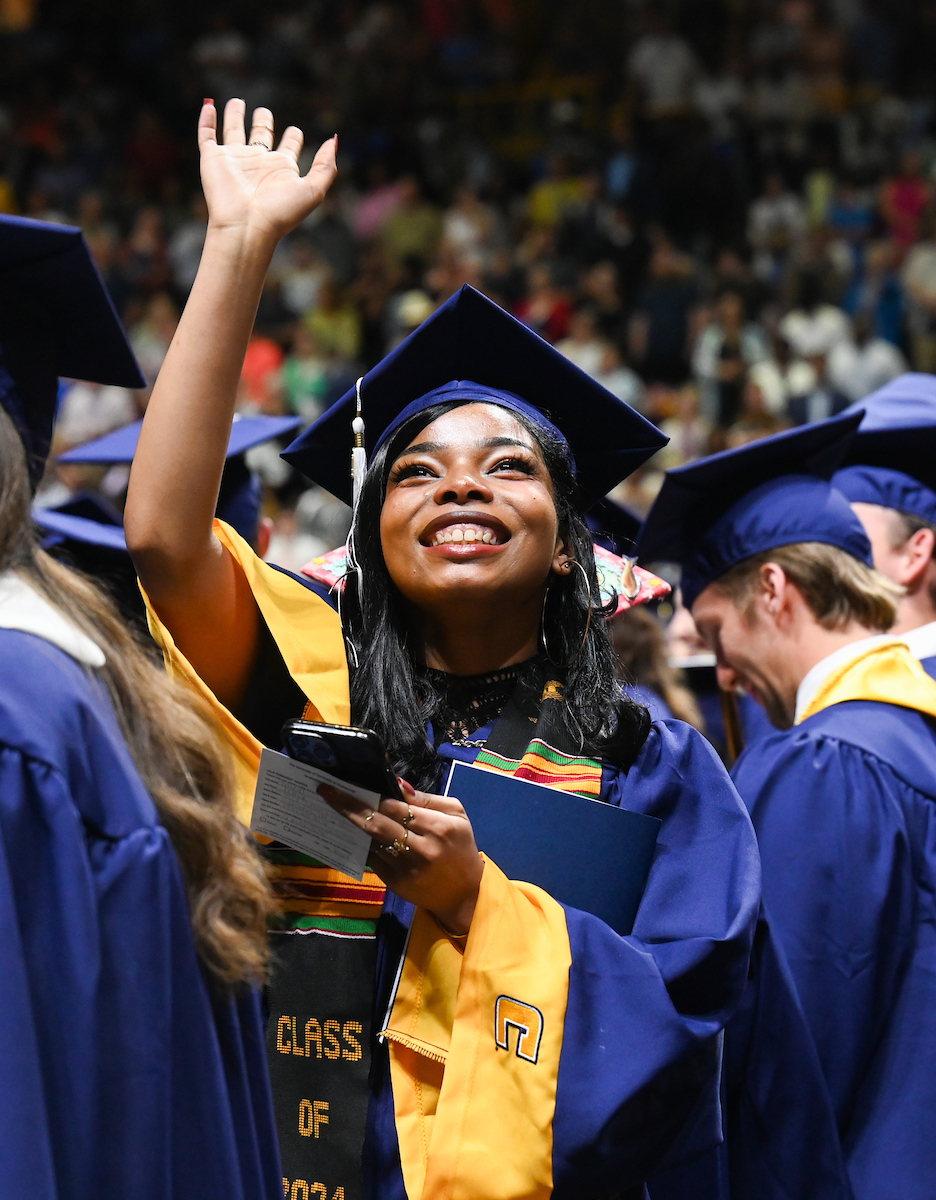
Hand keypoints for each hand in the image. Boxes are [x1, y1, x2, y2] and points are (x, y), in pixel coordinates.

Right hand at [198, 99, 336, 245]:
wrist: (246, 226)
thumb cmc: (280, 213)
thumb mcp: (313, 190)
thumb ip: (326, 167)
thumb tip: (334, 140)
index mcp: (281, 169)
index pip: (288, 147)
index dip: (293, 137)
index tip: (296, 131)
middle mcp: (258, 163)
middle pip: (261, 135)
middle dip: (263, 122)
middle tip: (264, 112)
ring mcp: (235, 160)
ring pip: (234, 131)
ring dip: (235, 116)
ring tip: (237, 102)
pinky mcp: (212, 159)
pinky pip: (207, 135)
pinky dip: (206, 120)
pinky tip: (209, 104)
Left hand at [319, 779, 483, 935]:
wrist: (464, 895)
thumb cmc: (461, 848)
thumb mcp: (456, 816)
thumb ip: (427, 799)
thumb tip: (397, 784)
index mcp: (437, 827)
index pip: (395, 807)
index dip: (369, 795)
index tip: (347, 783)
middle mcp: (420, 848)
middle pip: (376, 825)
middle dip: (348, 806)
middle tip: (325, 792)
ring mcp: (405, 868)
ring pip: (370, 842)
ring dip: (349, 825)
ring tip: (330, 808)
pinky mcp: (394, 882)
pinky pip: (371, 858)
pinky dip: (359, 844)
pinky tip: (347, 832)